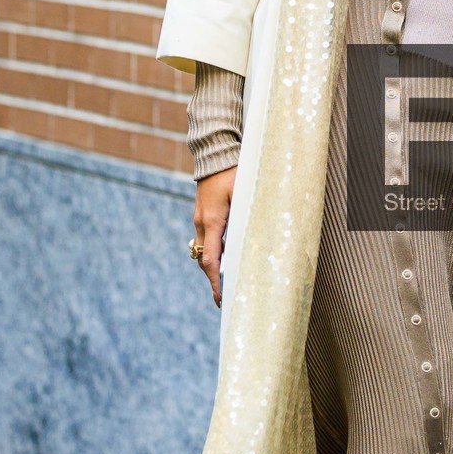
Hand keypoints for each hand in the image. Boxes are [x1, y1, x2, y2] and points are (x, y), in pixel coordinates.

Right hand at [192, 166, 236, 307]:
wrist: (215, 154)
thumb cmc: (234, 172)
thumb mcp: (243, 195)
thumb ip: (245, 219)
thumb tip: (252, 242)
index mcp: (213, 221)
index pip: (211, 260)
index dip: (216, 282)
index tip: (221, 299)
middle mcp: (202, 223)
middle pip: (205, 260)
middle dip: (214, 280)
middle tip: (224, 298)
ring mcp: (200, 218)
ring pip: (204, 250)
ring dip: (213, 266)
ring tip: (226, 281)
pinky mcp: (202, 213)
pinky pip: (206, 239)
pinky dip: (213, 252)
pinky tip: (226, 257)